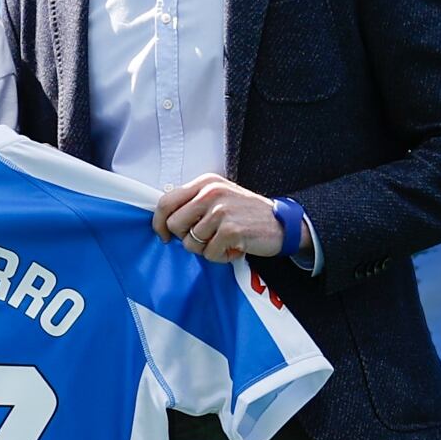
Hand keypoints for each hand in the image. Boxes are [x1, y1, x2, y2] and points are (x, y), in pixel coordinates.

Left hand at [152, 173, 296, 262]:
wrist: (281, 223)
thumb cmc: (246, 213)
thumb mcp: (219, 197)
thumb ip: (193, 202)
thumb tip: (165, 219)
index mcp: (204, 182)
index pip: (166, 202)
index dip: (159, 223)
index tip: (165, 237)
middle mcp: (210, 192)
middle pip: (174, 225)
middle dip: (185, 238)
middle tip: (205, 239)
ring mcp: (221, 211)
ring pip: (191, 243)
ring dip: (206, 249)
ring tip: (223, 242)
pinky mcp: (230, 230)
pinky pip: (209, 254)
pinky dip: (220, 257)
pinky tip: (234, 248)